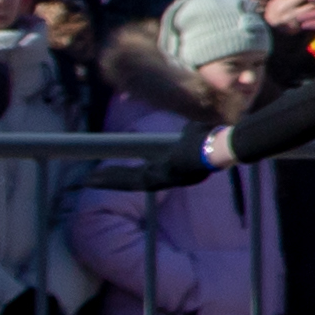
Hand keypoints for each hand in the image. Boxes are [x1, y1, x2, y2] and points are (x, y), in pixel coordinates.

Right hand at [88, 137, 222, 192]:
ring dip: (110, 180)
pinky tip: (99, 178)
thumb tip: (188, 132)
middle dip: (114, 180)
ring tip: (89, 181)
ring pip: (132, 182)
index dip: (128, 175)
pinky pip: (134, 180)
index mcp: (176, 170)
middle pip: (136, 182)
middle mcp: (170, 178)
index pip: (147, 175)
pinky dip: (115, 178)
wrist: (224, 146)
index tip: (112, 174)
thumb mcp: (197, 135)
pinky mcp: (162, 176)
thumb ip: (188, 136)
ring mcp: (166, 179)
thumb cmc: (215, 138)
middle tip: (91, 180)